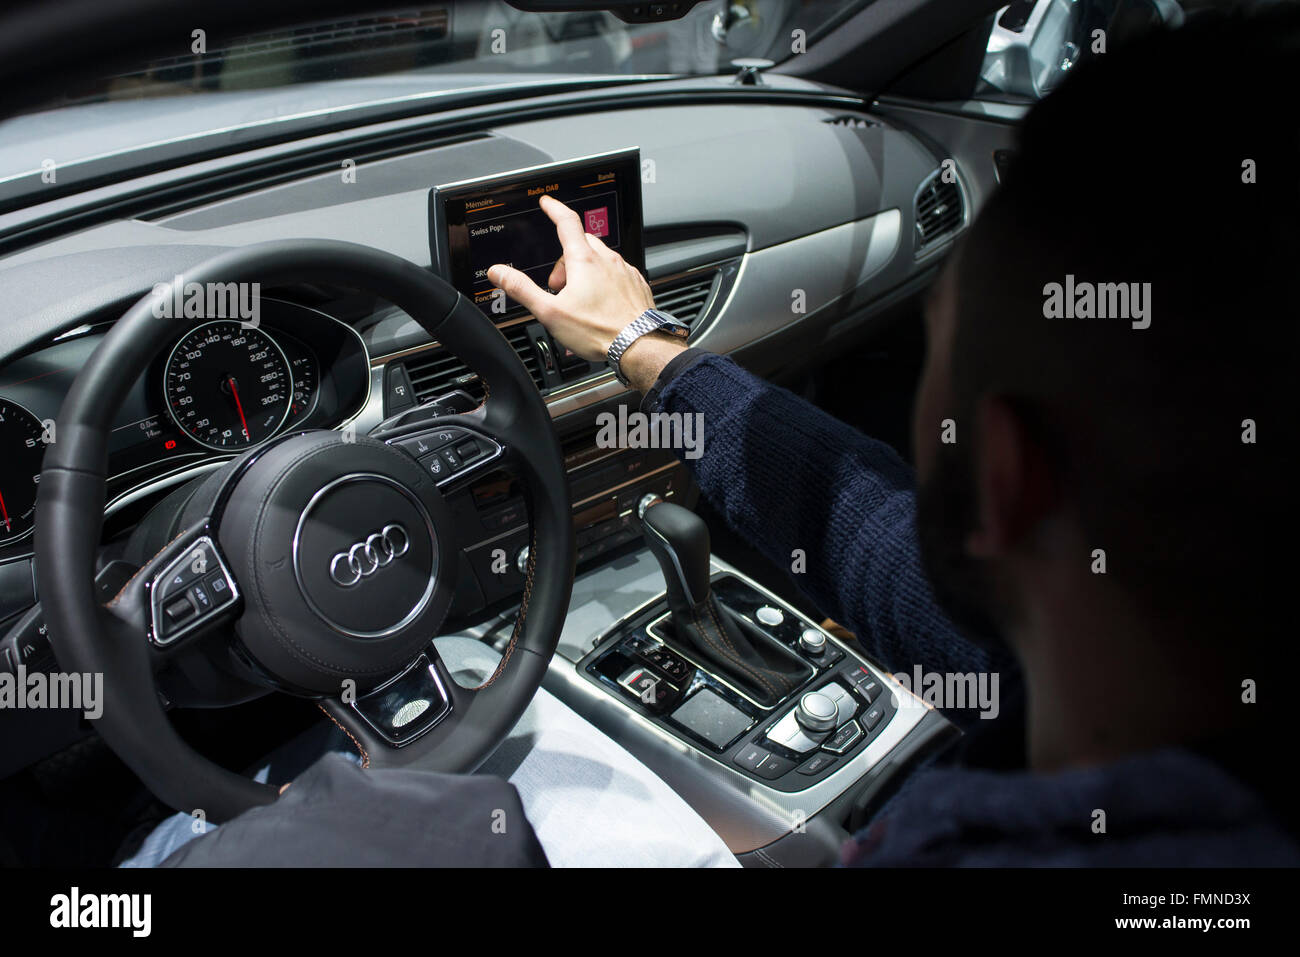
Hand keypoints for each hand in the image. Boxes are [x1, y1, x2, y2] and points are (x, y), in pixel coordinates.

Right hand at [487, 196, 684, 390]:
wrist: (638, 345)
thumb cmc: (599, 331)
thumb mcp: (550, 312)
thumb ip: (522, 289)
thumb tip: (499, 272)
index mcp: (585, 261)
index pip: (567, 222)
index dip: (554, 209)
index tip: (548, 203)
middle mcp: (608, 261)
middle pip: (582, 244)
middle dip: (566, 259)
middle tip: (558, 286)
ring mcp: (625, 272)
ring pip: (600, 259)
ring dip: (585, 272)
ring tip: (579, 300)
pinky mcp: (636, 285)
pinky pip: (617, 274)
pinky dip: (605, 282)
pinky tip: (600, 305)